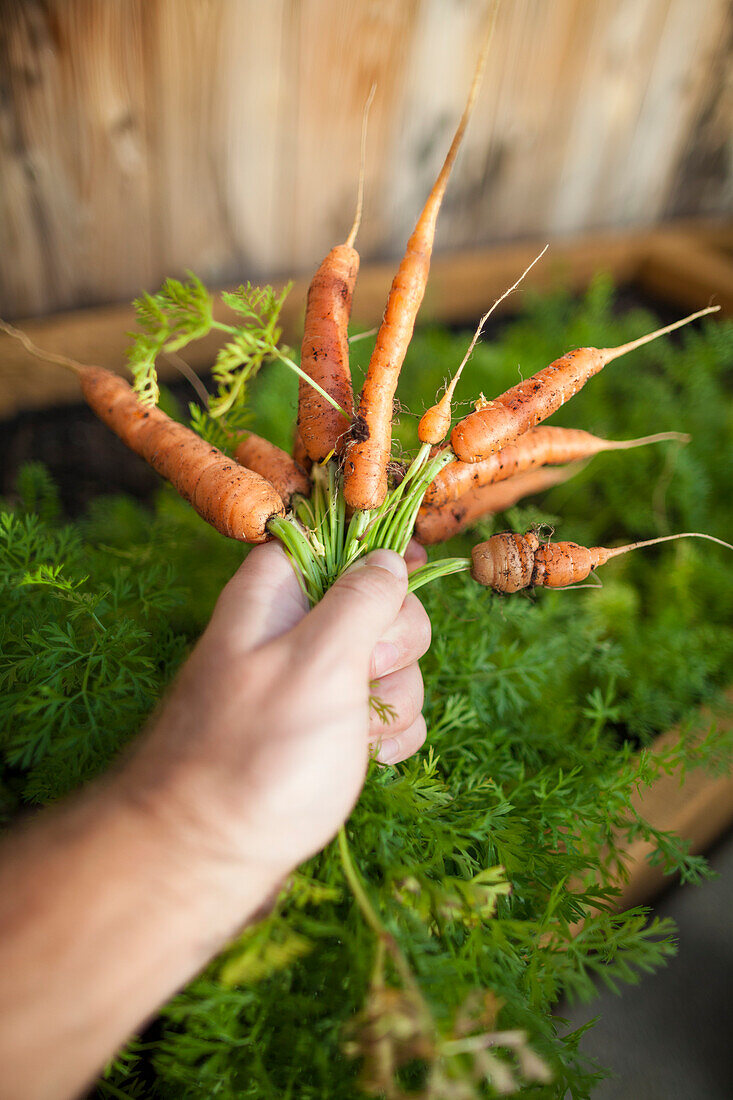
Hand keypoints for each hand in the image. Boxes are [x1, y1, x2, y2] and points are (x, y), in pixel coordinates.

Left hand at [121, 541, 431, 887]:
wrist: (208, 854)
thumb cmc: (256, 753)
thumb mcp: (317, 661)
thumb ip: (360, 601)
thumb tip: (387, 556)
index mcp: (276, 594)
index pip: (336, 539)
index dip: (379, 555)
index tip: (408, 579)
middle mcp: (293, 632)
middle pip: (379, 604)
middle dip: (394, 644)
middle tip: (364, 676)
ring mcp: (313, 685)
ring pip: (392, 664)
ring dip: (394, 699)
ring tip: (356, 737)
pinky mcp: (329, 731)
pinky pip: (386, 711)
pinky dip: (389, 735)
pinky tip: (367, 760)